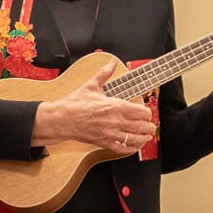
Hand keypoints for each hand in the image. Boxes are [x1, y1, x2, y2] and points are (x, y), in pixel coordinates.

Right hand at [32, 60, 156, 150]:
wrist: (61, 119)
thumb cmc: (75, 103)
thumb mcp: (91, 85)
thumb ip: (104, 73)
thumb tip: (111, 63)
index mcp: (114, 105)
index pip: (140, 111)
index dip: (147, 113)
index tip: (147, 112)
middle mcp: (115, 121)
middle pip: (141, 126)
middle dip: (149, 126)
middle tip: (151, 125)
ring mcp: (110, 133)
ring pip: (135, 139)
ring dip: (144, 138)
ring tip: (147, 135)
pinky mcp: (104, 143)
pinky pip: (122, 149)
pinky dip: (131, 149)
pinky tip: (134, 146)